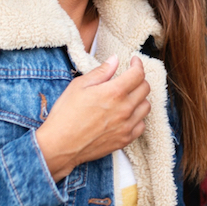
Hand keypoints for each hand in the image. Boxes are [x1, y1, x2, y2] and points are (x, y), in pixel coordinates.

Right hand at [35, 55, 150, 179]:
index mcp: (114, 92)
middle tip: (130, 77)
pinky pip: (141, 125)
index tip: (134, 61)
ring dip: (140, 98)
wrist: (60, 145)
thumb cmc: (65, 115)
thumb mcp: (79, 86)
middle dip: (139, 79)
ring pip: (146, 107)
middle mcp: (125, 109)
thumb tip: (114, 60)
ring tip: (129, 96)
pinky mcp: (125, 140)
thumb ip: (101, 71)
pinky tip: (128, 115)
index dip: (137, 64)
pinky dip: (138, 117)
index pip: (138, 74)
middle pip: (145, 88)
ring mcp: (126, 126)